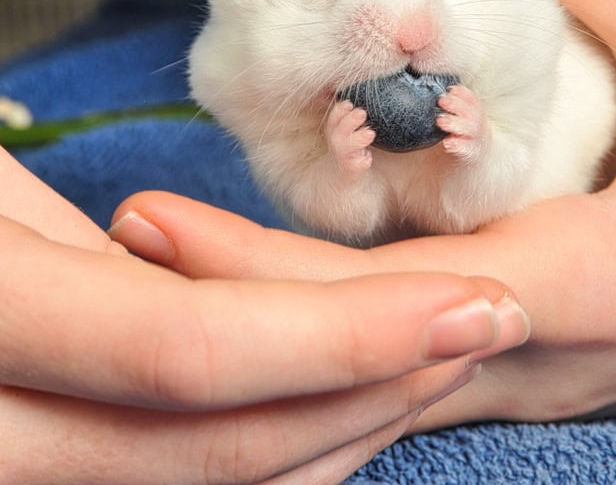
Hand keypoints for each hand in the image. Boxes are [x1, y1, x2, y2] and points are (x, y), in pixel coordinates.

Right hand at [0, 146, 527, 484]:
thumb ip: (63, 244)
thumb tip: (177, 262)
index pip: (188, 351)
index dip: (346, 337)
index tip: (471, 298)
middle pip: (212, 444)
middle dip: (367, 391)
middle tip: (477, 323)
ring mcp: (13, 446)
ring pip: (191, 473)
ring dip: (329, 422)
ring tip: (427, 350)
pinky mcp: (31, 441)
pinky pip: (153, 464)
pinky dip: (254, 437)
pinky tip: (329, 394)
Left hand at [112, 0, 615, 426]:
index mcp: (600, 280)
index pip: (402, 306)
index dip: (277, 281)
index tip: (167, 232)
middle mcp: (552, 353)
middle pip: (368, 363)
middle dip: (247, 307)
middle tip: (142, 237)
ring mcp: (537, 370)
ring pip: (382, 384)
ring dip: (283, 334)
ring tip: (182, 263)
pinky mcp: (529, 358)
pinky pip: (412, 369)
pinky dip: (337, 338)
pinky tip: (277, 295)